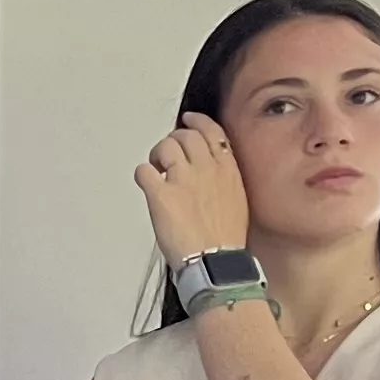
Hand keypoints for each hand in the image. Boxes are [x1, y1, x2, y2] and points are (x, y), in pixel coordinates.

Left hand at [136, 117, 249, 264]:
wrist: (215, 260)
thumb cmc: (225, 239)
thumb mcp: (236, 200)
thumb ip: (222, 180)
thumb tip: (208, 173)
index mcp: (227, 170)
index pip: (212, 131)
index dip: (197, 121)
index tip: (188, 119)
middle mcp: (206, 169)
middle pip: (185, 135)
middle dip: (173, 140)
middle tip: (165, 156)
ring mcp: (183, 180)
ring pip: (165, 146)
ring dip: (156, 155)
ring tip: (156, 170)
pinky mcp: (161, 194)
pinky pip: (144, 170)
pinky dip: (143, 174)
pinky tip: (147, 185)